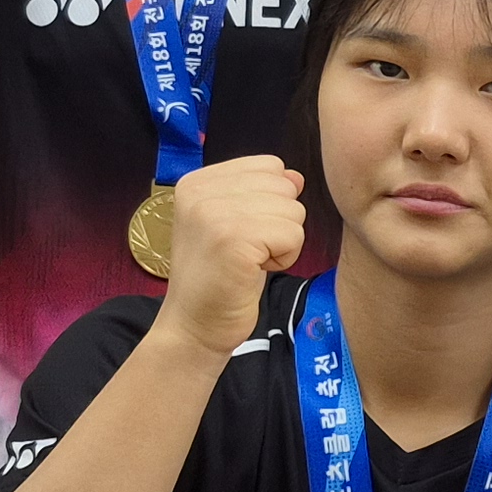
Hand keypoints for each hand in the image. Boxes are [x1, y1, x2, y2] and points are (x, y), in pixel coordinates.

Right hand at [160, 155, 304, 357]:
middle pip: (284, 187)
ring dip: (283, 242)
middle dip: (279, 222)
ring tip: (251, 261)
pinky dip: (285, 258)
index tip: (243, 232)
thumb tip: (296, 176)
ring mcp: (214, 214)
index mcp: (197, 181)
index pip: (269, 166)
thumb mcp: (237, 224)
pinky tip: (256, 271)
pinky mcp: (234, 240)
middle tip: (248, 251)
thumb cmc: (219, 277)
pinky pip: (293, 234)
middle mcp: (200, 191)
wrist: (195, 325)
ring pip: (293, 210)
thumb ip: (263, 194)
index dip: (271, 203)